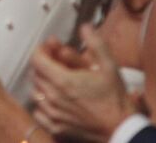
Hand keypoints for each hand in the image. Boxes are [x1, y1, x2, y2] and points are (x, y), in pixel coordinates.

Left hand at [30, 24, 135, 141]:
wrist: (120, 128)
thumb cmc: (115, 97)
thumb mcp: (109, 65)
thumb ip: (96, 43)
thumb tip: (85, 27)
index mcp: (63, 80)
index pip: (37, 59)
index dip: (42, 49)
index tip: (51, 47)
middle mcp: (53, 97)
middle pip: (36, 73)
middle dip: (44, 63)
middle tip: (57, 60)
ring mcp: (52, 113)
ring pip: (35, 92)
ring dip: (42, 81)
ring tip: (56, 78)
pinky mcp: (55, 127)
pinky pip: (38, 112)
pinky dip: (42, 103)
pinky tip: (54, 99)